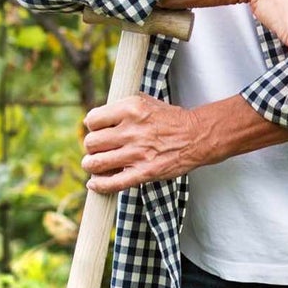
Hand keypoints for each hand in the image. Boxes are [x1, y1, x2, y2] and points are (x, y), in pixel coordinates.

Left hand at [81, 94, 202, 192]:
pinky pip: (113, 183)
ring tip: (94, 165)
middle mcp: (131, 130)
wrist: (197, 137)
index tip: (97, 130)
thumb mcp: (146, 101)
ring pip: (97, 163)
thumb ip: (122, 105)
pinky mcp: (144, 173)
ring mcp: (137, 153)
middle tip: (98, 149)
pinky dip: (99, 185)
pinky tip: (94, 184)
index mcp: (130, 109)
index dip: (92, 127)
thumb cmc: (170, 119)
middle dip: (91, 147)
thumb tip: (98, 116)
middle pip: (91, 142)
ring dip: (91, 165)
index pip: (92, 120)